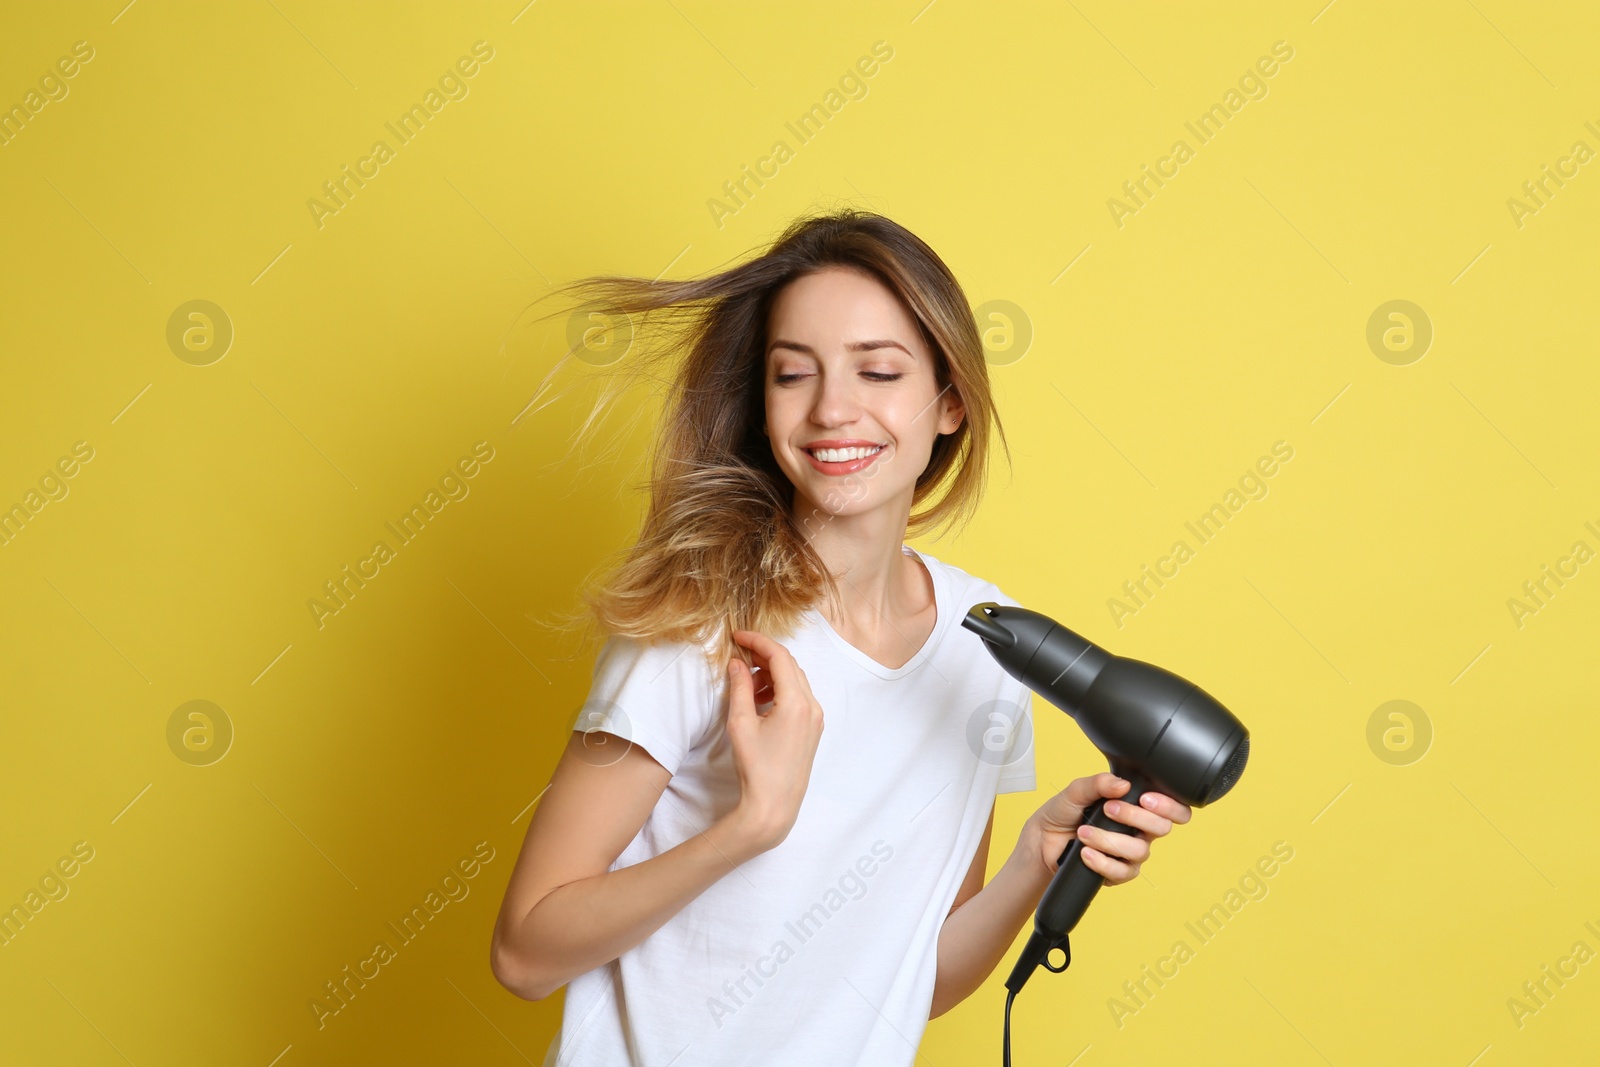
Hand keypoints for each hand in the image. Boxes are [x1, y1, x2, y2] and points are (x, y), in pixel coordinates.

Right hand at [723, 630, 825, 852]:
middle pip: (790, 666)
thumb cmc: (756, 767)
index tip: (738, 636)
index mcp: (797, 702)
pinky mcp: (813, 729)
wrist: (774, 805)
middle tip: (739, 655)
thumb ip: (740, 687)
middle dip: (764, 656)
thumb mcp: (741, 723)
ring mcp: (816, 719)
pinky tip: (760, 700)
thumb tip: (736, 663)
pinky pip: (799, 697)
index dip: (758, 641)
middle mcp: (813, 707)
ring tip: (746, 683)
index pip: (780, 657)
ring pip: (796, 681)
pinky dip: (780, 690)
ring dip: (772, 674)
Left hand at [1025, 772, 1191, 885]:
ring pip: (1140, 850)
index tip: (1145, 799)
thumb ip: (1098, 783)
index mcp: (1136, 806)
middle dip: (1136, 817)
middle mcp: (1138, 830)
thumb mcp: (1076, 791)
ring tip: (1084, 832)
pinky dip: (1102, 861)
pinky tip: (1086, 853)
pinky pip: (1122, 871)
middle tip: (1109, 809)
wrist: (1041, 841)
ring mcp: (1129, 852)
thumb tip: (1122, 784)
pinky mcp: (1118, 872)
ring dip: (1110, 840)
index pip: (1172, 808)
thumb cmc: (1062, 813)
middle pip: (1162, 828)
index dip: (1170, 805)